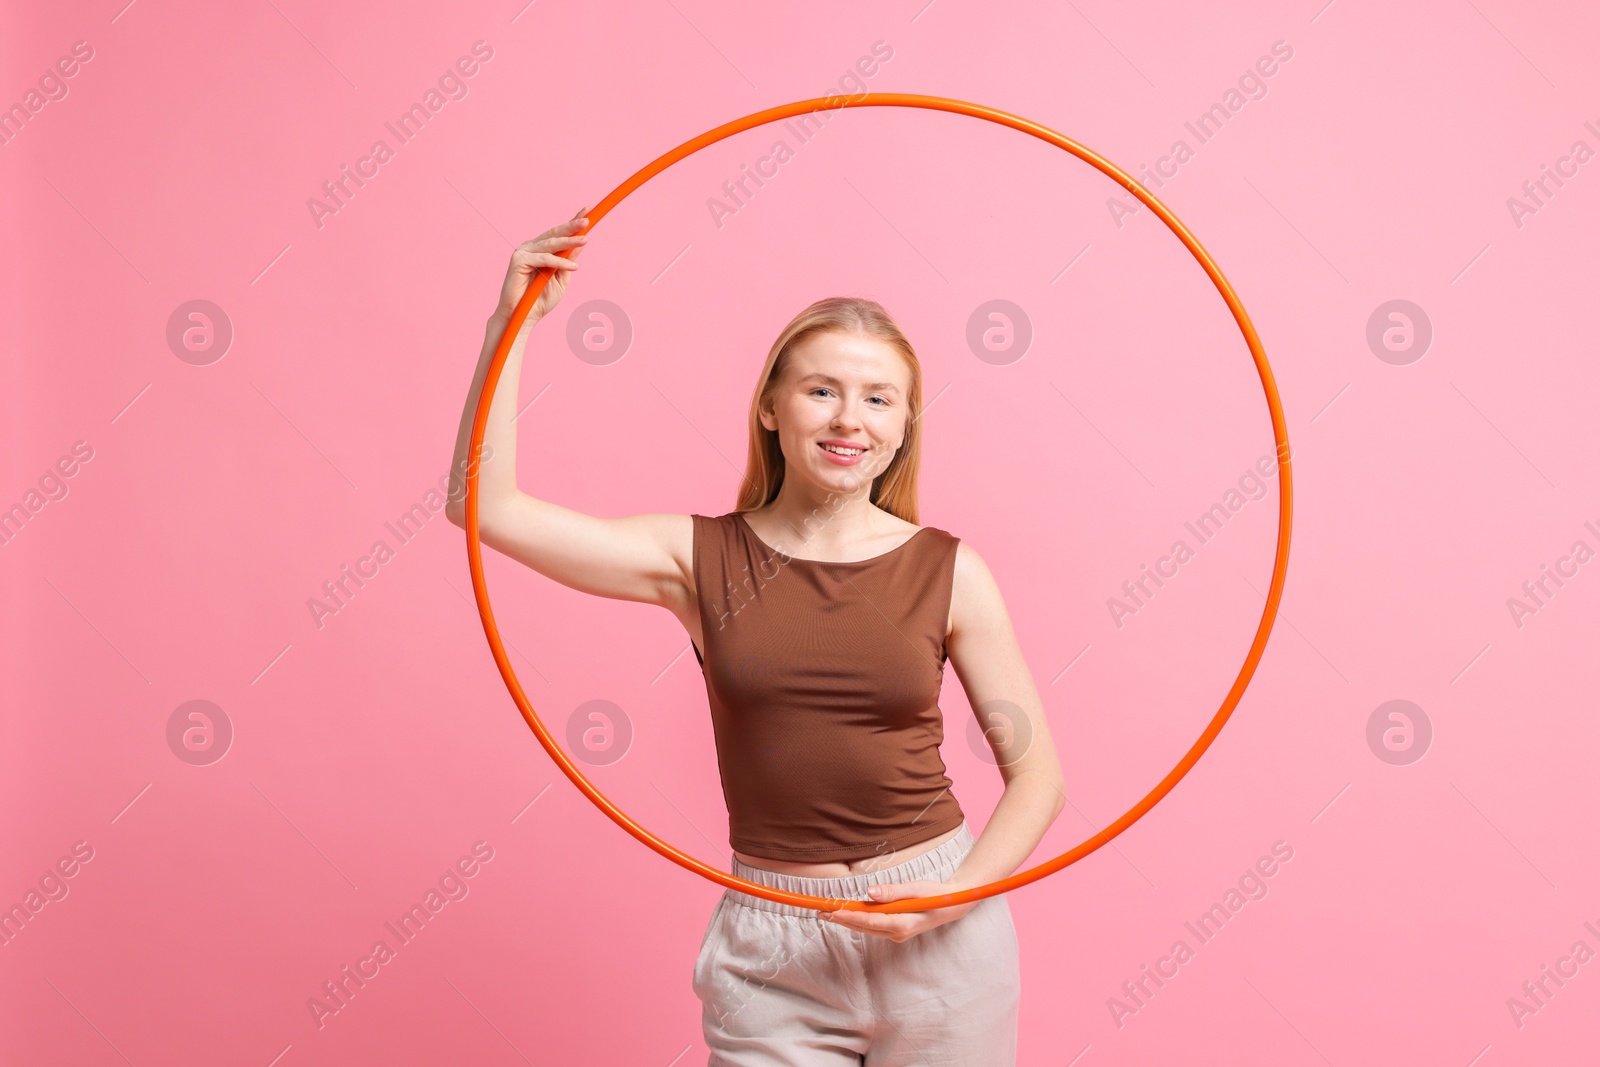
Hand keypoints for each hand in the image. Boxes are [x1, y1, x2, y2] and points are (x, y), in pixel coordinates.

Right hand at [493, 206, 589, 321]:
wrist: (524, 317)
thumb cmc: (541, 300)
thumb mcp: (561, 279)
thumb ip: (569, 261)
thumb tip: (581, 242)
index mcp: (541, 250)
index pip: (559, 233)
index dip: (572, 222)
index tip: (588, 211)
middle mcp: (531, 247)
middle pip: (554, 233)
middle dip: (572, 226)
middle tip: (587, 220)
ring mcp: (523, 252)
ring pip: (550, 244)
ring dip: (569, 241)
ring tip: (585, 240)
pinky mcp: (518, 261)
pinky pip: (544, 259)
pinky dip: (560, 262)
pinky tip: (573, 267)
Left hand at [817, 880, 976, 941]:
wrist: (951, 906)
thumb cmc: (935, 895)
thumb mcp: (916, 889)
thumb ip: (893, 892)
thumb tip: (870, 893)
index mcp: (903, 925)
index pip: (870, 921)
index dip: (850, 917)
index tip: (833, 912)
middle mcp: (897, 933)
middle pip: (864, 926)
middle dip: (842, 919)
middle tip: (821, 912)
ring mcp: (896, 934)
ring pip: (866, 928)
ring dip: (847, 920)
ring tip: (828, 913)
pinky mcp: (895, 931)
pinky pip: (872, 926)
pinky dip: (858, 920)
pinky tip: (847, 914)